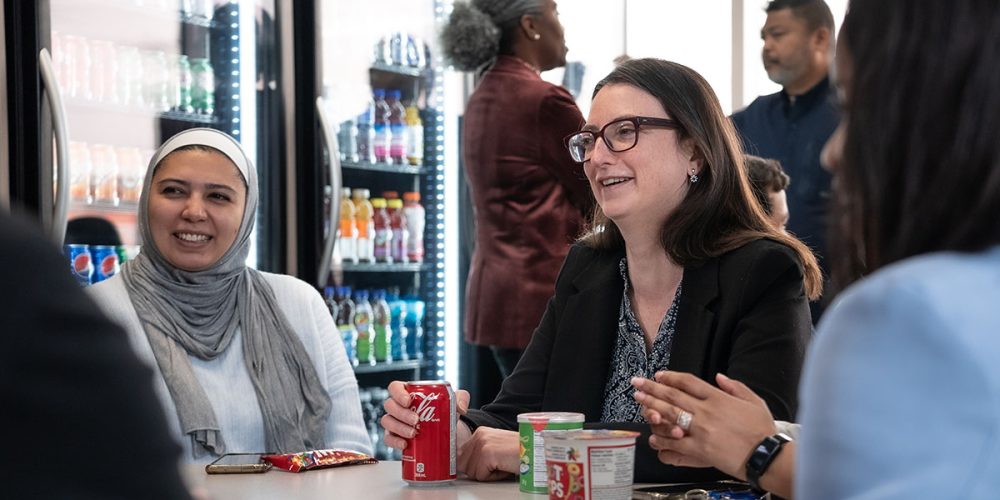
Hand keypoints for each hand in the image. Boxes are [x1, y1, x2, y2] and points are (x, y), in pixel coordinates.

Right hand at [380, 381, 470, 450]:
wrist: (446, 432)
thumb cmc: (444, 411)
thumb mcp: (454, 401)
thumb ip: (461, 398)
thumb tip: (460, 408)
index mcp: (407, 392)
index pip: (395, 387)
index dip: (398, 393)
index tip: (409, 400)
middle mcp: (398, 406)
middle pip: (390, 405)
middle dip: (402, 413)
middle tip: (416, 420)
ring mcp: (395, 421)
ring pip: (387, 421)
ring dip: (399, 427)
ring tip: (413, 433)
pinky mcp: (395, 437)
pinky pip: (388, 438)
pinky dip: (394, 442)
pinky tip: (405, 444)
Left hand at [457, 427, 518, 480]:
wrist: (537, 452)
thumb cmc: (520, 454)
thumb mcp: (496, 450)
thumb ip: (479, 454)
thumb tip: (463, 466)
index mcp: (480, 432)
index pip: (460, 456)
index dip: (472, 466)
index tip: (485, 465)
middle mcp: (479, 435)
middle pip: (463, 465)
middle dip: (480, 471)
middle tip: (499, 464)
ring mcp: (482, 443)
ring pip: (472, 472)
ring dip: (488, 474)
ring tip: (503, 464)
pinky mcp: (487, 453)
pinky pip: (481, 476)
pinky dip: (494, 477)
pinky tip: (505, 467)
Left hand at [631, 371, 776, 478]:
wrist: (767, 455)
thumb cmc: (763, 430)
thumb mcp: (754, 401)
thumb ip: (735, 387)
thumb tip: (719, 376)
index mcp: (718, 398)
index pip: (688, 382)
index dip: (671, 377)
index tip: (659, 375)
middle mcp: (706, 411)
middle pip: (673, 395)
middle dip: (652, 388)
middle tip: (637, 383)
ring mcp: (701, 430)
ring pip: (670, 415)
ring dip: (652, 406)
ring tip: (638, 400)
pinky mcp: (700, 449)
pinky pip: (675, 442)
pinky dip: (662, 439)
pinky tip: (652, 435)